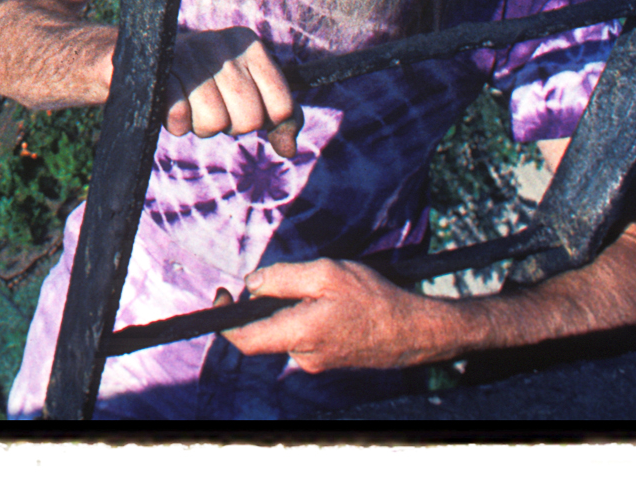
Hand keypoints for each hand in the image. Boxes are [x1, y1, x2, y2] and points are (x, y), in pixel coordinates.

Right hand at [164, 39, 300, 150]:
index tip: (245, 106)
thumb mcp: (251, 87)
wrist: (151, 53)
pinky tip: (175, 105)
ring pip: (214, 123)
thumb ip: (279, 117)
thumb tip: (288, 150)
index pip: (281, 107)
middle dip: (231, 124)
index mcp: (249, 45)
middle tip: (214, 106)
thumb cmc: (210, 77)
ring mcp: (189, 55)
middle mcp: (222, 45)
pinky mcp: (160, 71)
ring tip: (193, 104)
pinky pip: (180, 119)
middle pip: (248, 120)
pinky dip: (178, 123)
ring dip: (201, 125)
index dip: (265, 120)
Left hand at [213, 260, 446, 374]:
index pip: (244, 339)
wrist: (413, 331)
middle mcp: (302, 356)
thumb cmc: (373, 299)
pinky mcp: (327, 359)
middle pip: (265, 328)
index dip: (225, 320)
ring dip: (293, 306)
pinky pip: (304, 334)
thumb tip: (250, 284)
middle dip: (270, 301)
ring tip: (326, 290)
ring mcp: (315, 361)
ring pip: (286, 328)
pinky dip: (308, 315)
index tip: (222, 296)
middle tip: (295, 278)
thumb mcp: (326, 273)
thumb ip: (283, 278)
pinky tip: (335, 303)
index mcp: (298, 334)